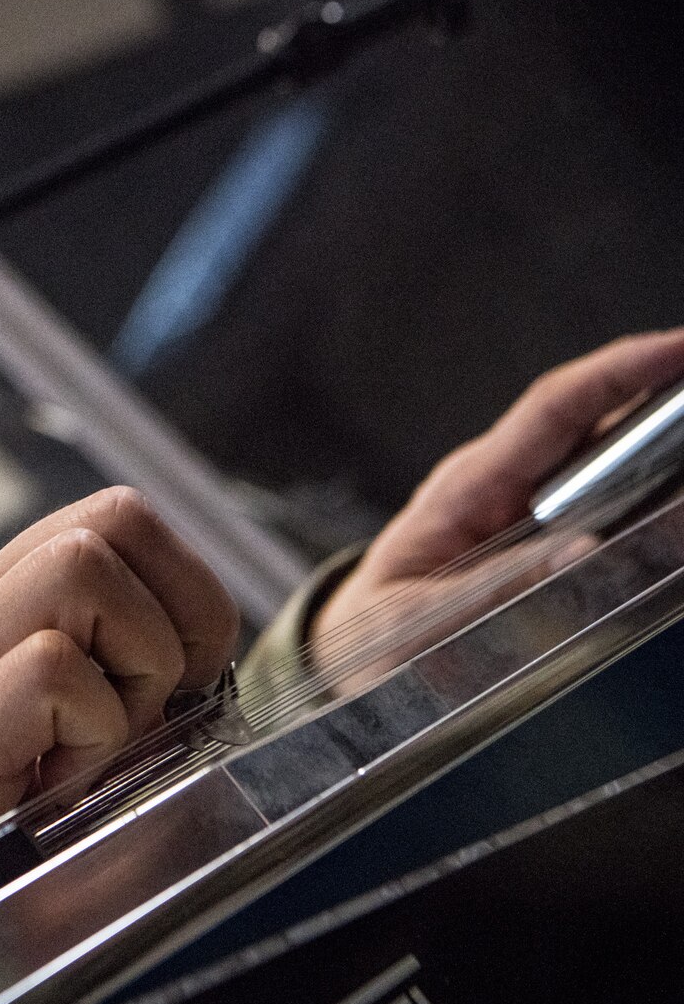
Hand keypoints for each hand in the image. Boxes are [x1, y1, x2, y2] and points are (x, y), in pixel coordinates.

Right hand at [0, 487, 237, 927]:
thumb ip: (65, 685)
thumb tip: (189, 688)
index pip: (109, 521)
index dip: (179, 588)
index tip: (176, 676)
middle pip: (113, 520)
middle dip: (177, 613)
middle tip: (154, 704)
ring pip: (86, 568)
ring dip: (134, 664)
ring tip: (97, 745)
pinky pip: (54, 671)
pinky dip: (92, 731)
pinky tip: (56, 788)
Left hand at [313, 329, 683, 674]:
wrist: (352, 656)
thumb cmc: (379, 629)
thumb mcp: (419, 616)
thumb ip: (490, 588)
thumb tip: (581, 551)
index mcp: (467, 486)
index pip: (551, 410)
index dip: (617, 372)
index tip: (677, 346)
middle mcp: (501, 483)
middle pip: (592, 423)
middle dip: (659, 396)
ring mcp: (524, 508)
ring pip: (606, 461)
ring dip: (663, 450)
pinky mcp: (540, 540)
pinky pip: (605, 507)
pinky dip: (648, 499)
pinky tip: (676, 508)